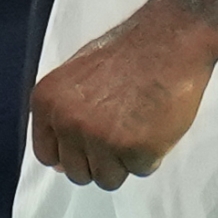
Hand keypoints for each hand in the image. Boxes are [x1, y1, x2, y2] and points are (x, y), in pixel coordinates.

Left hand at [29, 0, 217, 189]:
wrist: (169, 39)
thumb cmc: (129, 53)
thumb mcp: (77, 76)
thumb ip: (64, 113)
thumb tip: (59, 159)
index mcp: (48, 102)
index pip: (47, 154)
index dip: (71, 154)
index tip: (88, 145)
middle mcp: (68, 122)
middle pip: (78, 173)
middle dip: (100, 160)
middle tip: (121, 130)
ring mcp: (100, 138)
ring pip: (108, 179)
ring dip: (125, 161)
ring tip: (138, 126)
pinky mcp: (134, 149)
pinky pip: (141, 170)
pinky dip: (152, 155)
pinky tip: (155, 125)